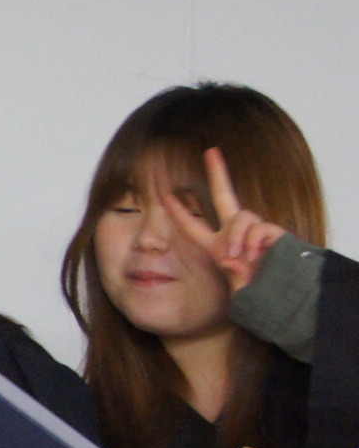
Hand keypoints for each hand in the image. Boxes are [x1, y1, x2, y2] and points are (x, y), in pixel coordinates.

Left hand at [161, 146, 286, 293]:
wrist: (283, 296)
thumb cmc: (257, 292)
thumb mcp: (236, 287)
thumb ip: (232, 274)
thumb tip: (231, 260)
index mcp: (217, 246)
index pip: (192, 226)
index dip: (179, 211)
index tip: (165, 194)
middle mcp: (234, 233)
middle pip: (224, 195)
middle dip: (218, 172)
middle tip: (211, 151)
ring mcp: (253, 231)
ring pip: (242, 216)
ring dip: (237, 236)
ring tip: (237, 257)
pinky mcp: (273, 232)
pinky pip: (259, 228)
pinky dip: (253, 240)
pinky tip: (254, 254)